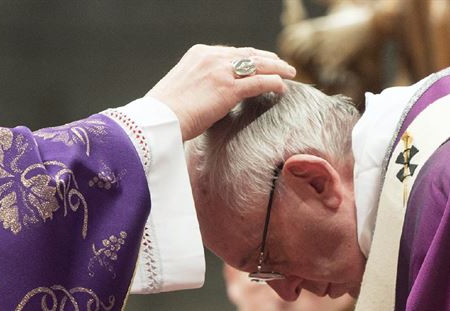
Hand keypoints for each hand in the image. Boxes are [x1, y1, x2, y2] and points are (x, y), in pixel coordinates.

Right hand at [148, 44, 296, 139]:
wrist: (160, 120)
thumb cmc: (167, 112)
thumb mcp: (184, 87)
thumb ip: (201, 84)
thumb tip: (212, 95)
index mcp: (199, 54)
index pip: (231, 52)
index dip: (250, 56)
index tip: (260, 61)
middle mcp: (212, 57)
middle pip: (248, 54)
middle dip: (267, 59)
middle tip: (281, 64)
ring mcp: (221, 71)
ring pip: (258, 65)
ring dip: (277, 68)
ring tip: (289, 73)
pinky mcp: (228, 89)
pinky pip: (259, 82)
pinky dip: (273, 83)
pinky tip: (283, 87)